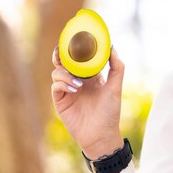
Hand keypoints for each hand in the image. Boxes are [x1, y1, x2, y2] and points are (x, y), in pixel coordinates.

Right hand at [51, 45, 123, 161]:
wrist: (101, 135)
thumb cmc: (110, 112)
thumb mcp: (115, 87)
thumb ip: (116, 67)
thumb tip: (112, 46)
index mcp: (90, 75)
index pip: (79, 57)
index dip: (76, 47)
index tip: (77, 37)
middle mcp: (77, 80)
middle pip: (63, 61)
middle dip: (61, 53)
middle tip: (64, 50)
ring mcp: (67, 89)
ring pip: (57, 71)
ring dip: (66, 72)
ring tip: (79, 83)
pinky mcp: (60, 100)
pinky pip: (55, 86)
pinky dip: (63, 83)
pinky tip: (74, 88)